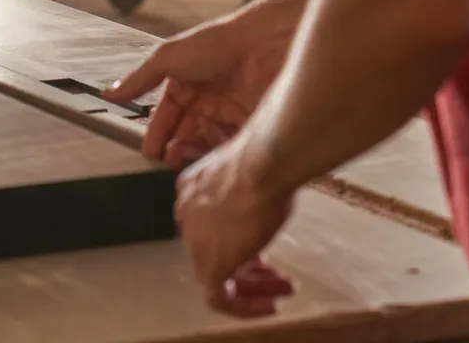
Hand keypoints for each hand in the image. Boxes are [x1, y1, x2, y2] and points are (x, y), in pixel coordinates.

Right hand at [105, 3, 297, 167]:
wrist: (262, 44)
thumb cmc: (216, 43)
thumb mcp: (168, 57)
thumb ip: (139, 79)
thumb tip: (109, 94)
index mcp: (185, 86)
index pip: (165, 117)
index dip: (156, 134)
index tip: (149, 151)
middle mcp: (207, 103)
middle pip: (185, 135)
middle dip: (174, 149)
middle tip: (167, 161)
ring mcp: (229, 116)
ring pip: (206, 146)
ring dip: (193, 156)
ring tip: (185, 162)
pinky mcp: (251, 127)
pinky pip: (231, 150)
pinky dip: (219, 159)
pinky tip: (210, 163)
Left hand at [174, 137, 296, 316]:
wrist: (262, 166)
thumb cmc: (264, 162)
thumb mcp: (251, 174)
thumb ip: (246, 189)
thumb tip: (265, 193)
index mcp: (191, 190)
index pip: (209, 224)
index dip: (237, 238)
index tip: (261, 246)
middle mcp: (187, 217)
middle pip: (214, 249)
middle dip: (247, 264)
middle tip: (275, 274)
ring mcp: (196, 242)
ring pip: (218, 275)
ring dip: (252, 286)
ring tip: (281, 290)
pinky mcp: (211, 265)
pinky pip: (219, 297)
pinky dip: (243, 306)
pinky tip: (268, 305)